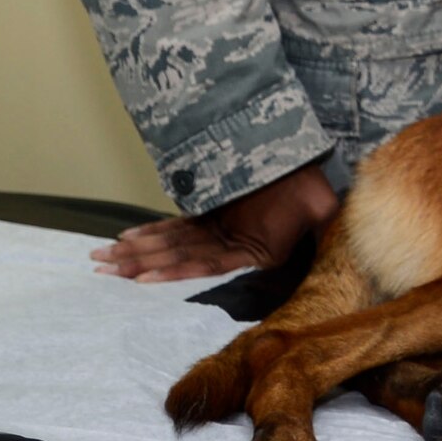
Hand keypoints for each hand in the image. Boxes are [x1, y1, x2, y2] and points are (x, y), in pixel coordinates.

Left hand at [90, 161, 338, 282]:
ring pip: (172, 242)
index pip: (204, 264)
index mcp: (253, 252)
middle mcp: (231, 244)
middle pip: (177, 256)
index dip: (171, 270)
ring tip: (102, 258)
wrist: (312, 164)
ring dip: (137, 250)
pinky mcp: (214, 212)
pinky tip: (129, 237)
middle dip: (137, 262)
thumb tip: (342, 270)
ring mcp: (220, 229)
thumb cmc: (319, 195)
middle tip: (99, 267)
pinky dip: (155, 230)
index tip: (140, 277)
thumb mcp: (326, 223)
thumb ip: (322, 245)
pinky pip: (180, 224)